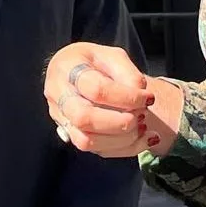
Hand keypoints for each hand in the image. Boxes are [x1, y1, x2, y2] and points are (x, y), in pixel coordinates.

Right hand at [44, 42, 179, 157]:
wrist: (73, 72)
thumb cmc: (94, 62)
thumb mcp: (111, 55)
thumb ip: (127, 72)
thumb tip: (140, 95)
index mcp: (66, 68)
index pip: (96, 89)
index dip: (127, 97)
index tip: (148, 98)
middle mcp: (57, 96)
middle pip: (83, 119)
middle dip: (119, 123)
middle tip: (141, 116)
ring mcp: (61, 119)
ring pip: (86, 141)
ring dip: (121, 139)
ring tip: (142, 126)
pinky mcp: (71, 136)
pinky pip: (96, 151)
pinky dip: (124, 148)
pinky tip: (143, 139)